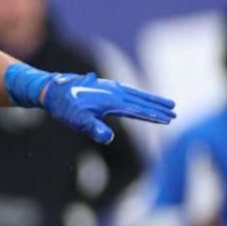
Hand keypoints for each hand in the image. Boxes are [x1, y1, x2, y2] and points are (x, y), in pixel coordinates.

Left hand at [3, 63, 175, 143]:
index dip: (153, 115)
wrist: (52, 89)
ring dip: (151, 99)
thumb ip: (92, 128)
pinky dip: (139, 95)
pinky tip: (142, 99)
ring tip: (166, 104)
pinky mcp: (105, 88)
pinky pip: (128, 92)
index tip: (168, 119)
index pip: (137, 109)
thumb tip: (108, 138)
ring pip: (136, 94)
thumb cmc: (64, 106)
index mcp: (110, 101)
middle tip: (175, 111)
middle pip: (140, 100)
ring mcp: (109, 88)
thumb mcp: (76, 120)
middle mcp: (113, 92)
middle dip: (158, 106)